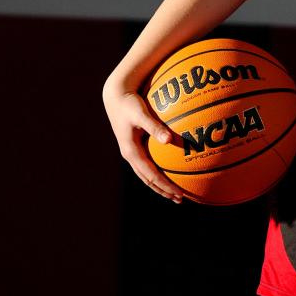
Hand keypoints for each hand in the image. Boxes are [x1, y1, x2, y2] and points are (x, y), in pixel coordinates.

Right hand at [102, 76, 187, 202]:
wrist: (115, 95)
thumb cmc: (129, 103)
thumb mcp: (141, 113)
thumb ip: (154, 126)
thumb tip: (168, 139)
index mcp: (131, 152)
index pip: (151, 176)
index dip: (166, 186)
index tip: (180, 194)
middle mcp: (130, 155)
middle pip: (148, 180)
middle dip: (164, 191)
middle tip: (180, 199)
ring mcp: (131, 152)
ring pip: (147, 175)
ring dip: (161, 184)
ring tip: (176, 191)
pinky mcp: (134, 146)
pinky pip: (148, 164)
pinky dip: (158, 172)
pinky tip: (171, 170)